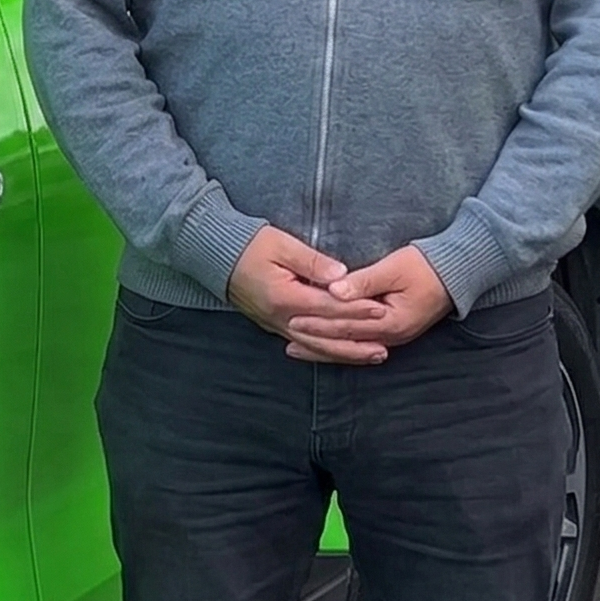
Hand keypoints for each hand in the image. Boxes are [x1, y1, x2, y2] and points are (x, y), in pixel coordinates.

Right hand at [228, 226, 391, 364]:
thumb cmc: (250, 246)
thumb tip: (341, 275)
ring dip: (345, 353)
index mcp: (284, 297)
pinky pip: (305, 344)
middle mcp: (280, 318)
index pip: (328, 307)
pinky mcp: (273, 326)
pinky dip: (326, 351)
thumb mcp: (282, 245)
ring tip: (372, 355)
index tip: (381, 310)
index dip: (356, 310)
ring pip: (316, 347)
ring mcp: (276, 325)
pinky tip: (341, 353)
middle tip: (383, 346)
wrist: (216, 257)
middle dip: (356, 341)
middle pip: (325, 336)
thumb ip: (312, 262)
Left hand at [288, 244, 450, 360]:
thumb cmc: (426, 265)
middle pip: (346, 341)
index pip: (347, 325)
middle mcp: (392, 336)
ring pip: (352, 346)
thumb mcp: (394, 268)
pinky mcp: (393, 332)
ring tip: (296, 347)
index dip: (320, 323)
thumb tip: (334, 290)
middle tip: (287, 336)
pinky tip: (323, 345)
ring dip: (324, 347)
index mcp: (392, 322)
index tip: (294, 319)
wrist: (457, 271)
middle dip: (316, 340)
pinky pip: (360, 342)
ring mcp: (393, 337)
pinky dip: (340, 343)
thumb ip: (364, 281)